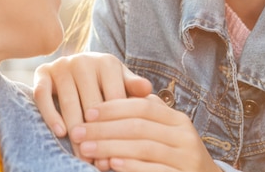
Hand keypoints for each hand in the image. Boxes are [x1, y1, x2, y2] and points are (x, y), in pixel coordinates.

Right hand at [33, 52, 151, 160]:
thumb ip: (133, 87)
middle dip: (95, 134)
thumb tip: (148, 89)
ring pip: (68, 102)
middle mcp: (83, 60)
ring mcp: (62, 65)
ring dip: (75, 131)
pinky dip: (51, 115)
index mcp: (107, 62)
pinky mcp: (42, 71)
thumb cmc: (104, 81)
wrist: (75, 65)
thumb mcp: (121, 82)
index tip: (118, 150)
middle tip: (98, 160)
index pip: (113, 98)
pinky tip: (60, 133)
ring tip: (82, 155)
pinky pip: (42, 95)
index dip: (116, 126)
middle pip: (91, 103)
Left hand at [69, 95, 220, 171]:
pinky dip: (131, 166)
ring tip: (86, 149)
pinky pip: (155, 170)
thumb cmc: (173, 156)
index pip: (142, 106)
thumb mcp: (163, 132)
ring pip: (144, 148)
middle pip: (139, 126)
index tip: (88, 113)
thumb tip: (107, 99)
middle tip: (78, 133)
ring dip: (110, 147)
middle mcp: (185, 136)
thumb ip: (144, 116)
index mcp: (178, 120)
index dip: (113, 108)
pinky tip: (112, 164)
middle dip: (104, 129)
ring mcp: (186, 159)